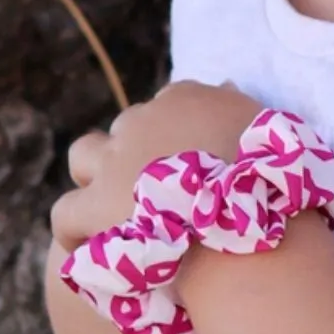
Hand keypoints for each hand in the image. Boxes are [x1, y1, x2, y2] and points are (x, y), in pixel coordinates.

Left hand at [52, 80, 264, 248]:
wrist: (246, 233)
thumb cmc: (268, 185)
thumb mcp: (265, 129)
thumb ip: (237, 106)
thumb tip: (226, 85)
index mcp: (186, 97)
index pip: (166, 105)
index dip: (172, 134)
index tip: (185, 162)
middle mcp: (144, 119)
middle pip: (126, 127)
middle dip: (134, 154)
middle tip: (155, 193)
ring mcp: (115, 159)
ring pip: (84, 154)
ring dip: (95, 176)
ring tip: (110, 210)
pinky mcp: (94, 204)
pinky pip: (65, 212)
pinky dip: (74, 230)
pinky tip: (90, 247)